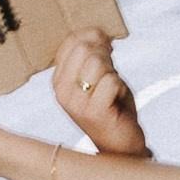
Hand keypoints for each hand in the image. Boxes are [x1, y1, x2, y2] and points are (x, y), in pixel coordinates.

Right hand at [53, 30, 147, 156]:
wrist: (121, 147)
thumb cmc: (113, 109)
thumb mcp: (100, 76)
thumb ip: (94, 54)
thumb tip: (98, 32)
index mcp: (58, 80)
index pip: (71, 42)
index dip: (94, 37)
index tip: (107, 49)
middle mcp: (61, 91)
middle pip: (84, 49)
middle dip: (105, 56)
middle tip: (111, 76)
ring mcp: (75, 102)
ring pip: (98, 62)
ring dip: (113, 73)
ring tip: (112, 92)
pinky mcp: (93, 111)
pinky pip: (111, 81)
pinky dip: (121, 87)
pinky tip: (117, 102)